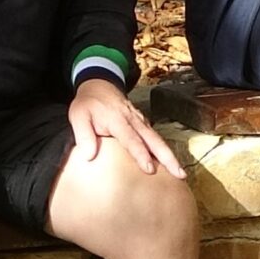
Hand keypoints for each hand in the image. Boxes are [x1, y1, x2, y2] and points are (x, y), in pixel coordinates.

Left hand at [68, 78, 185, 177]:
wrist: (100, 84)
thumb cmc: (88, 104)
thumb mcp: (78, 116)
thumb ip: (84, 136)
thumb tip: (89, 156)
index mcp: (118, 120)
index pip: (131, 139)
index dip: (141, 154)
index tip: (149, 169)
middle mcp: (134, 120)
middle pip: (154, 140)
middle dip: (167, 157)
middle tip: (179, 174)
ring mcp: (141, 121)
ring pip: (158, 139)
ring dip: (170, 156)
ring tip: (180, 173)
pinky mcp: (143, 123)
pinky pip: (155, 137)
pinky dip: (164, 150)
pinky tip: (170, 163)